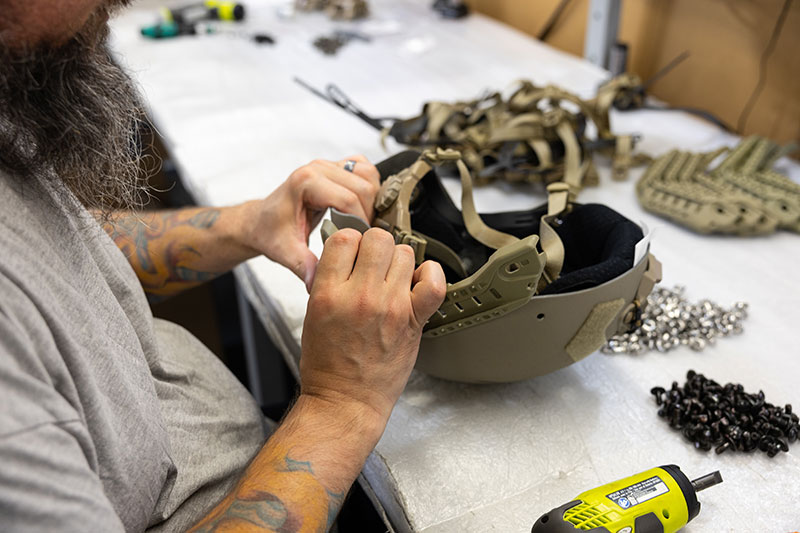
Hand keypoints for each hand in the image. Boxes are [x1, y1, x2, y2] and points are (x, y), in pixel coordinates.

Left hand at [242, 155, 379, 290]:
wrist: (260, 221)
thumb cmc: (270, 232)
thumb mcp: (285, 252)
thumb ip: (303, 265)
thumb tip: (316, 285)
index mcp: (305, 182)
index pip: (348, 199)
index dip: (360, 223)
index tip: (359, 243)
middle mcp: (318, 168)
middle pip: (363, 187)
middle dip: (368, 213)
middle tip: (361, 236)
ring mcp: (327, 165)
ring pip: (368, 175)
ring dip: (372, 199)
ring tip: (362, 221)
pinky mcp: (335, 167)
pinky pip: (364, 170)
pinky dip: (370, 188)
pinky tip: (362, 207)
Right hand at [299, 228, 446, 426]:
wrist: (346, 401)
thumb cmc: (327, 365)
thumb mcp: (312, 315)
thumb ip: (328, 281)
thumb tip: (345, 253)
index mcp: (328, 294)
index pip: (344, 238)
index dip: (350, 242)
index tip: (352, 254)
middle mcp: (361, 296)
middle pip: (378, 239)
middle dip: (375, 247)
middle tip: (372, 263)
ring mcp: (390, 307)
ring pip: (404, 253)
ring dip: (398, 262)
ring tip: (391, 278)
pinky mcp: (413, 321)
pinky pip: (433, 283)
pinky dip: (430, 275)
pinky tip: (417, 282)